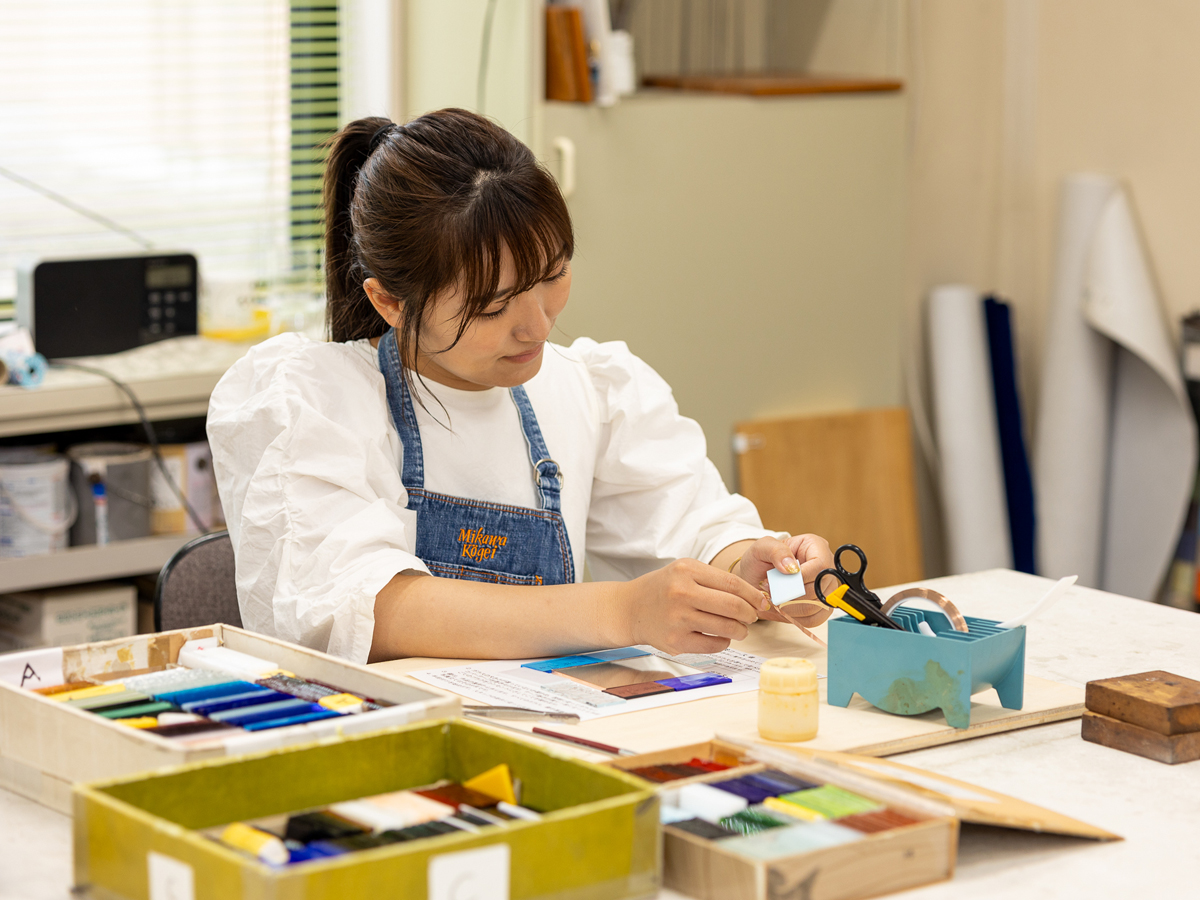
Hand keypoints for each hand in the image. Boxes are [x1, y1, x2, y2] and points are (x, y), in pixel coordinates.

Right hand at [617, 558, 771, 655]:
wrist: (631, 608)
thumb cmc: (664, 588)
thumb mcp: (685, 571)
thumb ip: (716, 580)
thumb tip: (754, 599)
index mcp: (686, 571)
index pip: (731, 583)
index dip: (752, 595)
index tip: (761, 602)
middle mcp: (680, 593)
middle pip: (732, 606)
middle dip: (749, 614)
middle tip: (752, 617)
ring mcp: (677, 619)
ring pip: (725, 628)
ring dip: (740, 631)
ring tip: (740, 629)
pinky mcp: (675, 641)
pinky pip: (712, 645)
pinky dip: (723, 642)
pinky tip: (720, 636)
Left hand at [735, 534, 834, 627]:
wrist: (754, 578)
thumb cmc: (759, 560)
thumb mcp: (762, 547)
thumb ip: (776, 551)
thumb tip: (792, 567)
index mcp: (816, 547)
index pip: (820, 565)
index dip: (801, 578)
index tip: (780, 582)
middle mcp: (826, 568)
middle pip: (820, 588)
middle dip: (791, 594)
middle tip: (772, 591)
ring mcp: (826, 589)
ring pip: (817, 606)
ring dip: (791, 606)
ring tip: (775, 598)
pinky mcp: (821, 608)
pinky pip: (814, 619)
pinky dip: (795, 617)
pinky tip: (783, 608)